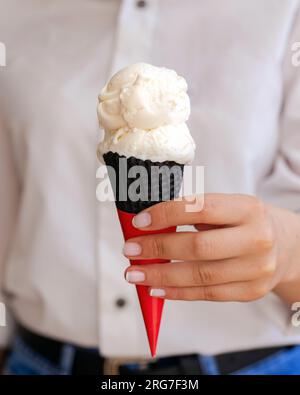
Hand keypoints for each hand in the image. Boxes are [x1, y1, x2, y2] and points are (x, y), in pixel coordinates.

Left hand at [123, 194, 299, 301]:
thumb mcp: (229, 208)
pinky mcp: (251, 291)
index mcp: (248, 208)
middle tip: (130, 250)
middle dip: (158, 248)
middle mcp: (256, 239)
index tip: (140, 222)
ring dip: (161, 275)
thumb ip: (195, 214)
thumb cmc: (247, 223)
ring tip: (135, 274)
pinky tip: (157, 288)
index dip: (166, 214)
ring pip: (200, 276)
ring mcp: (256, 269)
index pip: (200, 208)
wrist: (286, 247)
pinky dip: (178, 292)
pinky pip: (208, 294)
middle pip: (198, 247)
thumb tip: (149, 224)